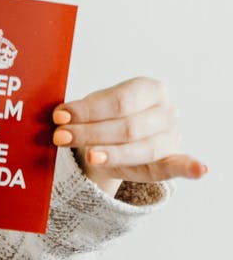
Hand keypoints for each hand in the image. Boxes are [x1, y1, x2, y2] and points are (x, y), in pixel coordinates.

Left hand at [51, 76, 207, 196]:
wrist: (115, 137)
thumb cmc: (103, 117)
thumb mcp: (94, 107)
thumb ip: (83, 112)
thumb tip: (60, 116)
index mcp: (150, 89)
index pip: (119, 101)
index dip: (88, 110)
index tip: (60, 116)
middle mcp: (166, 111)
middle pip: (127, 126)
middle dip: (90, 133)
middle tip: (61, 136)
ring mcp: (171, 136)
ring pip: (140, 148)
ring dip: (112, 153)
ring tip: (89, 156)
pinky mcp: (169, 159)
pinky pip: (180, 164)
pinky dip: (190, 168)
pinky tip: (200, 170)